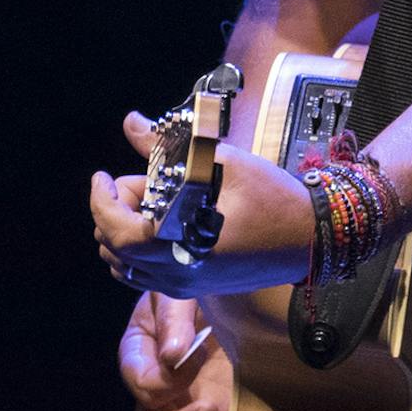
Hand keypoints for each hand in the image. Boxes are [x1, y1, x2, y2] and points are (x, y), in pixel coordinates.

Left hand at [90, 110, 312, 297]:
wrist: (310, 237)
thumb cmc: (272, 196)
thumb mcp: (220, 160)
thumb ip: (168, 144)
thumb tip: (131, 122)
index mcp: (184, 242)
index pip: (119, 232)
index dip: (101, 202)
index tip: (102, 175)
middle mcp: (179, 272)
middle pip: (115, 251)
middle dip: (112, 212)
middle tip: (137, 181)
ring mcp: (185, 285)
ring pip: (125, 268)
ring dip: (121, 233)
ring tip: (148, 200)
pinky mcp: (193, 288)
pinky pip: (144, 276)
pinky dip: (135, 252)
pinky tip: (156, 221)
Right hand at [119, 293, 231, 410]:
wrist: (250, 298)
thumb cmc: (206, 284)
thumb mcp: (184, 288)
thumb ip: (173, 317)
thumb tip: (172, 357)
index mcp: (141, 351)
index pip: (137, 380)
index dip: (160, 381)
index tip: (190, 356)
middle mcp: (158, 387)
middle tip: (206, 409)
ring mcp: (184, 408)